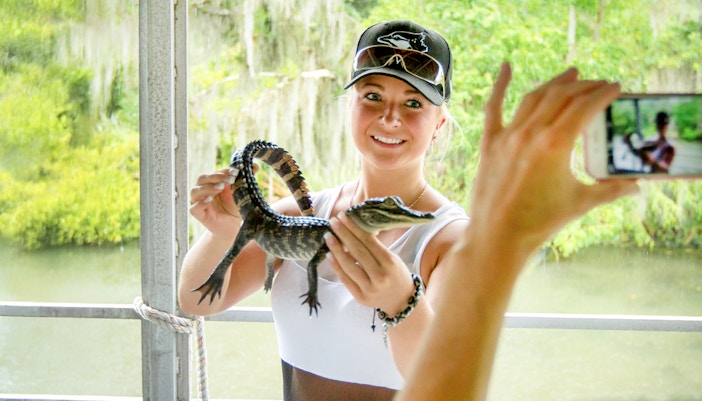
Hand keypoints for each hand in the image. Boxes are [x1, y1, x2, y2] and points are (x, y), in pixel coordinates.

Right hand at [189, 167, 241, 237]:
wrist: (233, 227)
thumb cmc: (235, 207)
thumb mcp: (242, 192)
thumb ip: (246, 179)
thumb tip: (255, 165)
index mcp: (212, 183)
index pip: (214, 173)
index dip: (224, 171)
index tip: (236, 172)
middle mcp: (202, 190)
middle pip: (202, 179)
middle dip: (216, 177)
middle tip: (229, 179)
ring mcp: (198, 202)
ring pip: (196, 191)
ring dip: (208, 188)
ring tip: (221, 187)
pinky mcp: (198, 215)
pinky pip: (194, 207)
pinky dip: (201, 203)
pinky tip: (210, 200)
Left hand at [324, 214, 415, 315]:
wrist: (402, 302)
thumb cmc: (397, 275)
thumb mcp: (393, 259)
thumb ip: (376, 248)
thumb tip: (354, 231)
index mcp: (390, 263)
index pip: (368, 241)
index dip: (354, 228)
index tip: (343, 217)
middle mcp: (379, 276)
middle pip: (357, 251)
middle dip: (343, 234)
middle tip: (332, 221)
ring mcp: (369, 288)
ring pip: (348, 265)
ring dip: (336, 249)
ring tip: (328, 237)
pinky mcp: (360, 297)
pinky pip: (345, 279)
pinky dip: (336, 266)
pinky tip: (330, 255)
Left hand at [471, 63, 638, 255]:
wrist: (498, 236)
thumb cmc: (539, 222)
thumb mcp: (580, 202)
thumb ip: (610, 190)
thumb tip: (635, 186)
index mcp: (555, 144)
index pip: (585, 107)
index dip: (603, 93)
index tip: (615, 87)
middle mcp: (530, 133)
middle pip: (562, 97)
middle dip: (584, 86)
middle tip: (599, 84)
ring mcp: (508, 136)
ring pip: (534, 98)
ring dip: (555, 84)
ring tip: (571, 76)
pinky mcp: (490, 144)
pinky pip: (494, 108)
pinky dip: (499, 86)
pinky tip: (506, 67)